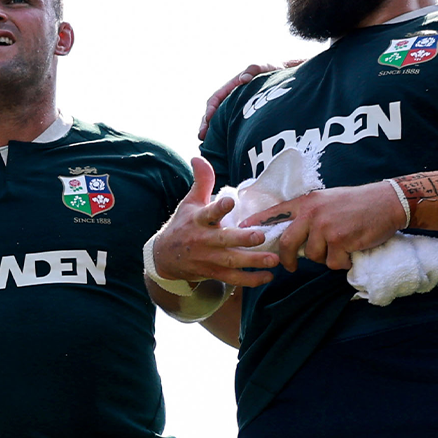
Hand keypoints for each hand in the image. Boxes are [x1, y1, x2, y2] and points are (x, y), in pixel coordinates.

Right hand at [151, 158, 278, 285]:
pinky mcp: (212, 273)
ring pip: (231, 261)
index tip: (229, 201)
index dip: (218, 207)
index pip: (207, 212)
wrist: (163, 258)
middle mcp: (202, 240)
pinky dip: (250, 280)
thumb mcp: (189, 203)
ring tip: (274, 259)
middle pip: (223, 240)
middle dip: (241, 240)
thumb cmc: (183, 225)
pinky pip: (233, 278)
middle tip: (260, 236)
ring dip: (253, 261)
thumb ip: (201, 181)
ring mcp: (207, 259)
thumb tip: (198, 157)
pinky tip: (268, 276)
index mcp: (197, 220)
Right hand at [199, 59, 305, 138]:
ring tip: (208, 144)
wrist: (291, 78)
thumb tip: (243, 79)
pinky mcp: (245, 116)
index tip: (207, 120)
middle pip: (214, 112)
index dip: (210, 110)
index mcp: (233, 87)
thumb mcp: (267, 67)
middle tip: (202, 137)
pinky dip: (226, 134)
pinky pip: (232, 125)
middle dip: (206, 124)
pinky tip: (225, 145)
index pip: (215, 99)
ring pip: (221, 120)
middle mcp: (232, 98)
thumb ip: (254, 69)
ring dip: (213, 131)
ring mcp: (238, 107)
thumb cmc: (277, 71)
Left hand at [242, 181, 401, 270]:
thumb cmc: (357, 203)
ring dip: (327, 258)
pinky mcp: (339, 240)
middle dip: (287, 259)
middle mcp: (310, 214)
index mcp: (305, 203)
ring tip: (341, 246)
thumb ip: (307, 214)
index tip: (242, 231)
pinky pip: (333, 262)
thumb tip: (290, 233)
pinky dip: (343, 262)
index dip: (256, 223)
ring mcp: (324, 227)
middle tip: (291, 267)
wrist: (387, 202)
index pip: (274, 214)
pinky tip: (352, 251)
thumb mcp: (325, 200)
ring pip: (314, 256)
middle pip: (286, 243)